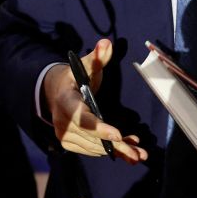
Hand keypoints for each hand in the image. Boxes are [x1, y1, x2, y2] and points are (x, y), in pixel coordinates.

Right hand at [41, 38, 146, 162]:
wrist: (57, 92)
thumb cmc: (75, 77)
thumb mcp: (85, 66)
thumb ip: (97, 57)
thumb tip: (106, 43)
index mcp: (65, 101)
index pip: (80, 117)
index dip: (98, 128)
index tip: (117, 135)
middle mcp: (62, 121)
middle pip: (91, 137)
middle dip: (115, 146)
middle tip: (138, 154)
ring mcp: (65, 135)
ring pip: (95, 147)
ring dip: (118, 150)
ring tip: (139, 153)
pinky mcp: (71, 143)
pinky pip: (93, 150)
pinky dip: (112, 151)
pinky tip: (129, 152)